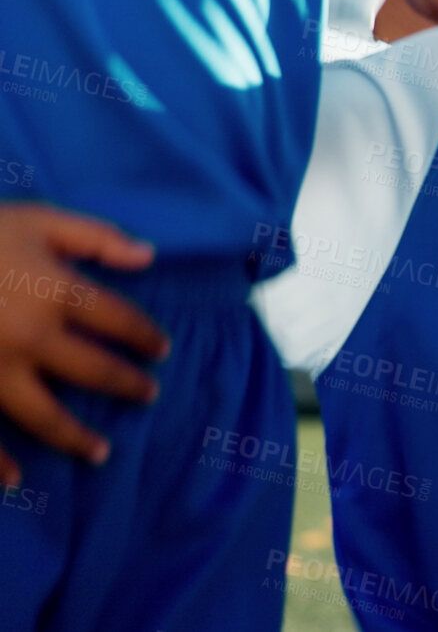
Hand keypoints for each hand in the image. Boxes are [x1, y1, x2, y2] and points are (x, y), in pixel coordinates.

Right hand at [0, 205, 167, 484]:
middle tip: (148, 396)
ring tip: (100, 453)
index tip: (161, 350)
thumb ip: (95, 237)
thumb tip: (149, 257)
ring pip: (42, 415)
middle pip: (93, 370)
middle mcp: (32, 337)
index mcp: (57, 292)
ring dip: (74, 437)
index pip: (118, 320)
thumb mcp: (36, 219)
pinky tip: (13, 479)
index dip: (144, 335)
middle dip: (125, 384)